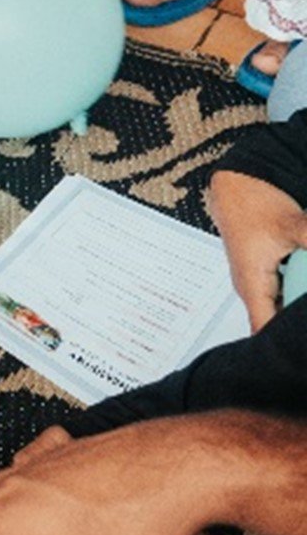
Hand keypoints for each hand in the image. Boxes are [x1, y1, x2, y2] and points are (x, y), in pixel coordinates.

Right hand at [208, 169, 306, 330]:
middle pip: (273, 324)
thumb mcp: (294, 225)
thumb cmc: (252, 204)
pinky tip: (305, 289)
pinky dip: (295, 296)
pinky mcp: (263, 274)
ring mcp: (256, 282)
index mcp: (251, 283)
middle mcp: (250, 288)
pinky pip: (280, 296)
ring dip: (294, 312)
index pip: (264, 329)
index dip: (282, 344)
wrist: (236, 186)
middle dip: (293, 330)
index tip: (299, 348)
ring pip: (278, 309)